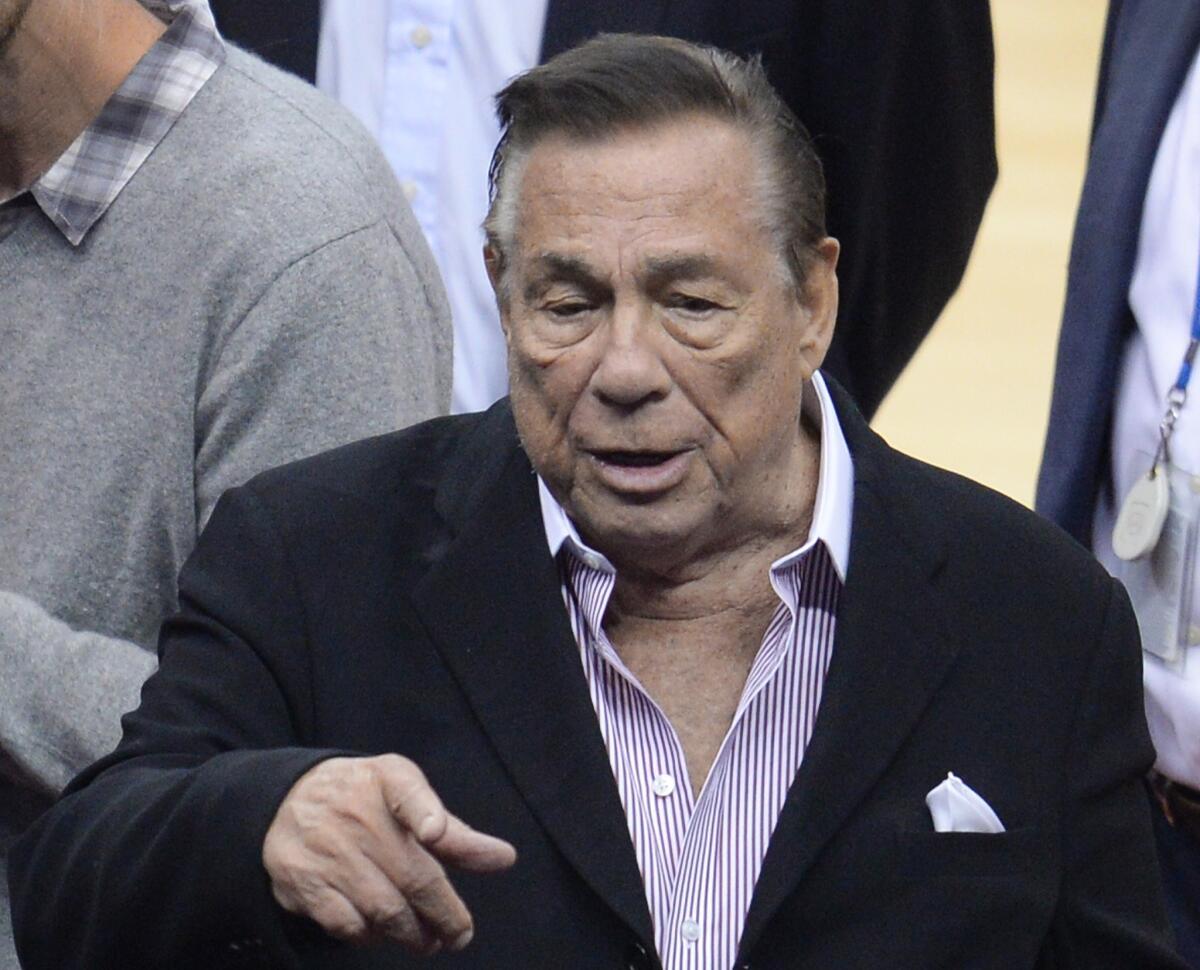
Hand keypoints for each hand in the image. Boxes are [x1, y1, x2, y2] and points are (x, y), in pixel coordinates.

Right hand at [262, 754, 516, 953]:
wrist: (286, 799)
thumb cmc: (366, 799)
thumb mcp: (408, 796)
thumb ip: (455, 831)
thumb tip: (504, 859)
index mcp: (387, 780)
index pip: (408, 791)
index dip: (424, 812)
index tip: (434, 832)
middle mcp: (354, 813)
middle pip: (411, 873)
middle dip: (443, 913)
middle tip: (459, 933)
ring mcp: (327, 850)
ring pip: (382, 907)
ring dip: (412, 933)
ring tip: (429, 940)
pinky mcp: (304, 883)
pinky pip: (346, 923)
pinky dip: (372, 935)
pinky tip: (386, 934)